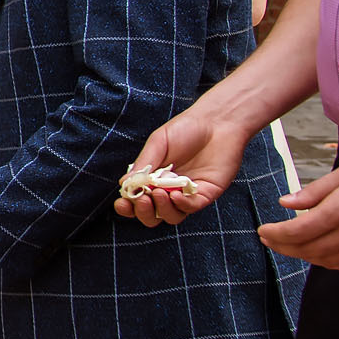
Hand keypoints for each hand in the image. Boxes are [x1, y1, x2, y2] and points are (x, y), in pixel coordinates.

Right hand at [114, 100, 263, 227]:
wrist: (217, 122)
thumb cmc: (186, 129)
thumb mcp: (159, 143)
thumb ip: (143, 164)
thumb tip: (124, 183)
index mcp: (153, 178)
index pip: (137, 199)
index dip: (128, 206)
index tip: (121, 203)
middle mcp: (169, 190)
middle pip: (152, 214)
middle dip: (143, 212)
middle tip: (142, 199)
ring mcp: (187, 194)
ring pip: (171, 216)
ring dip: (161, 210)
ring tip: (158, 194)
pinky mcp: (206, 194)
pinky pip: (191, 208)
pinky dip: (181, 205)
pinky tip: (176, 194)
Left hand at [256, 136, 338, 268]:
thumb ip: (316, 191)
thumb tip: (285, 203)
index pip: (298, 232)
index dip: (276, 235)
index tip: (263, 231)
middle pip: (309, 250)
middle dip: (284, 248)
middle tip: (270, 240)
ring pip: (328, 261)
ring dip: (305, 256)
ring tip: (291, 246)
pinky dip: (329, 261)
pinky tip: (320, 252)